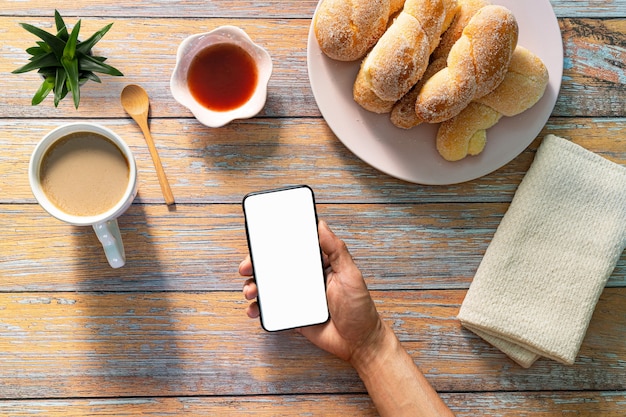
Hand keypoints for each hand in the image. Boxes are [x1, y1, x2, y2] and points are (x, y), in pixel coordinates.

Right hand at [239, 220, 384, 361]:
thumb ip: (336, 250)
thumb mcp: (350, 275)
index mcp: (319, 264)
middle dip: (257, 265)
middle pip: (276, 266)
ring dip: (254, 286)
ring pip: (269, 286)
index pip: (294, 247)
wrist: (359, 343)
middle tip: (246, 267)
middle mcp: (306, 277)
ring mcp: (298, 296)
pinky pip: (271, 308)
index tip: (260, 239)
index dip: (275, 242)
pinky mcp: (293, 314)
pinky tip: (254, 309)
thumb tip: (321, 225)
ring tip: (250, 291)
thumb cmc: (360, 308)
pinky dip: (259, 308)